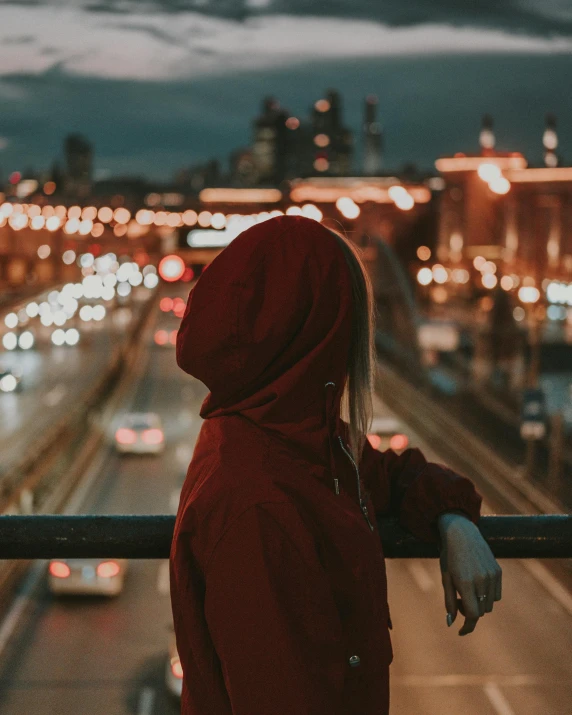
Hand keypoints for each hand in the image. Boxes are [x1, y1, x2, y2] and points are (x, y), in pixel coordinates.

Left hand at [437, 511, 501, 635]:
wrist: (461, 533)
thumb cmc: (449, 557)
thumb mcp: (446, 579)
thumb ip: (449, 602)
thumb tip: (451, 623)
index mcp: (466, 583)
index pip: (473, 615)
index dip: (468, 626)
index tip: (461, 631)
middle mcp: (481, 581)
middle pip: (481, 611)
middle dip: (470, 611)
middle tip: (459, 599)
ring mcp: (492, 576)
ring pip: (490, 605)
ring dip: (480, 604)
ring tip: (467, 590)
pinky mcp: (498, 572)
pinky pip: (496, 595)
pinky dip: (488, 595)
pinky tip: (477, 583)